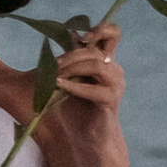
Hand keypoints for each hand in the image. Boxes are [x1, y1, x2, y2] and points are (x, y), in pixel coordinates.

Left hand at [44, 20, 127, 141]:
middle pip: (96, 50)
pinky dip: (75, 87)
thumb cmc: (72, 106)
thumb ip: (70, 56)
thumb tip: (69, 31)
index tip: (79, 38)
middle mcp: (113, 70)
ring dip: (73, 68)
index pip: (113, 33)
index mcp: (104, 60)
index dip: (100, 29)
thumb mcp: (68, 75)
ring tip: (55, 77)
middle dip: (70, 55)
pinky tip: (59, 86)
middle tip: (52, 65)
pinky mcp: (111, 101)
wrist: (81, 137)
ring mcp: (115, 85)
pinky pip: (96, 89)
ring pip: (97, 64)